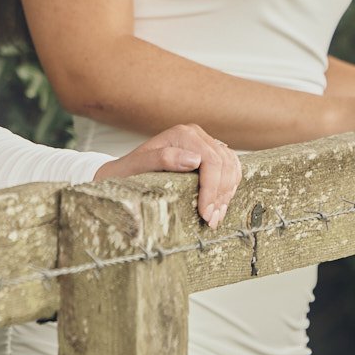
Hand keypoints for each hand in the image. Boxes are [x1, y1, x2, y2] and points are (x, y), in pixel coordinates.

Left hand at [94, 123, 242, 226]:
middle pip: (225, 165)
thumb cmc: (128, 172)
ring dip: (227, 194)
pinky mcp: (210, 154)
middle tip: (211, 221)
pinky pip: (231, 168)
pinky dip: (229, 187)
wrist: (123, 173)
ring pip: (231, 166)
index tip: (205, 214)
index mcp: (182, 134)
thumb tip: (194, 159)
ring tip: (215, 217)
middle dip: (220, 195)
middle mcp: (196, 135)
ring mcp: (205, 143)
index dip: (212, 189)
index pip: (211, 161)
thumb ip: (162, 159)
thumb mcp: (137, 166)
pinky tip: (220, 205)